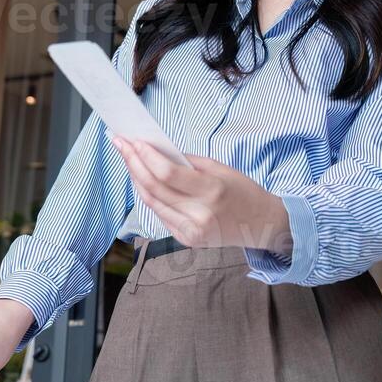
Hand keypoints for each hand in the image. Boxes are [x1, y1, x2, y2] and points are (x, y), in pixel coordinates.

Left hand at [111, 138, 290, 253]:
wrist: (261, 224)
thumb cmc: (242, 192)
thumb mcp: (221, 168)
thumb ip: (188, 162)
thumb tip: (157, 151)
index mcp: (212, 191)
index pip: (168, 173)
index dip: (146, 156)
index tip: (133, 141)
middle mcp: (200, 214)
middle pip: (154, 187)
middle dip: (133, 163)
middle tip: (120, 144)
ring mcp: (192, 231)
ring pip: (152, 202)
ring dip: (136, 178)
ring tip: (127, 159)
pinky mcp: (186, 240)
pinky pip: (161, 214)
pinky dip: (149, 196)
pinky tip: (141, 180)